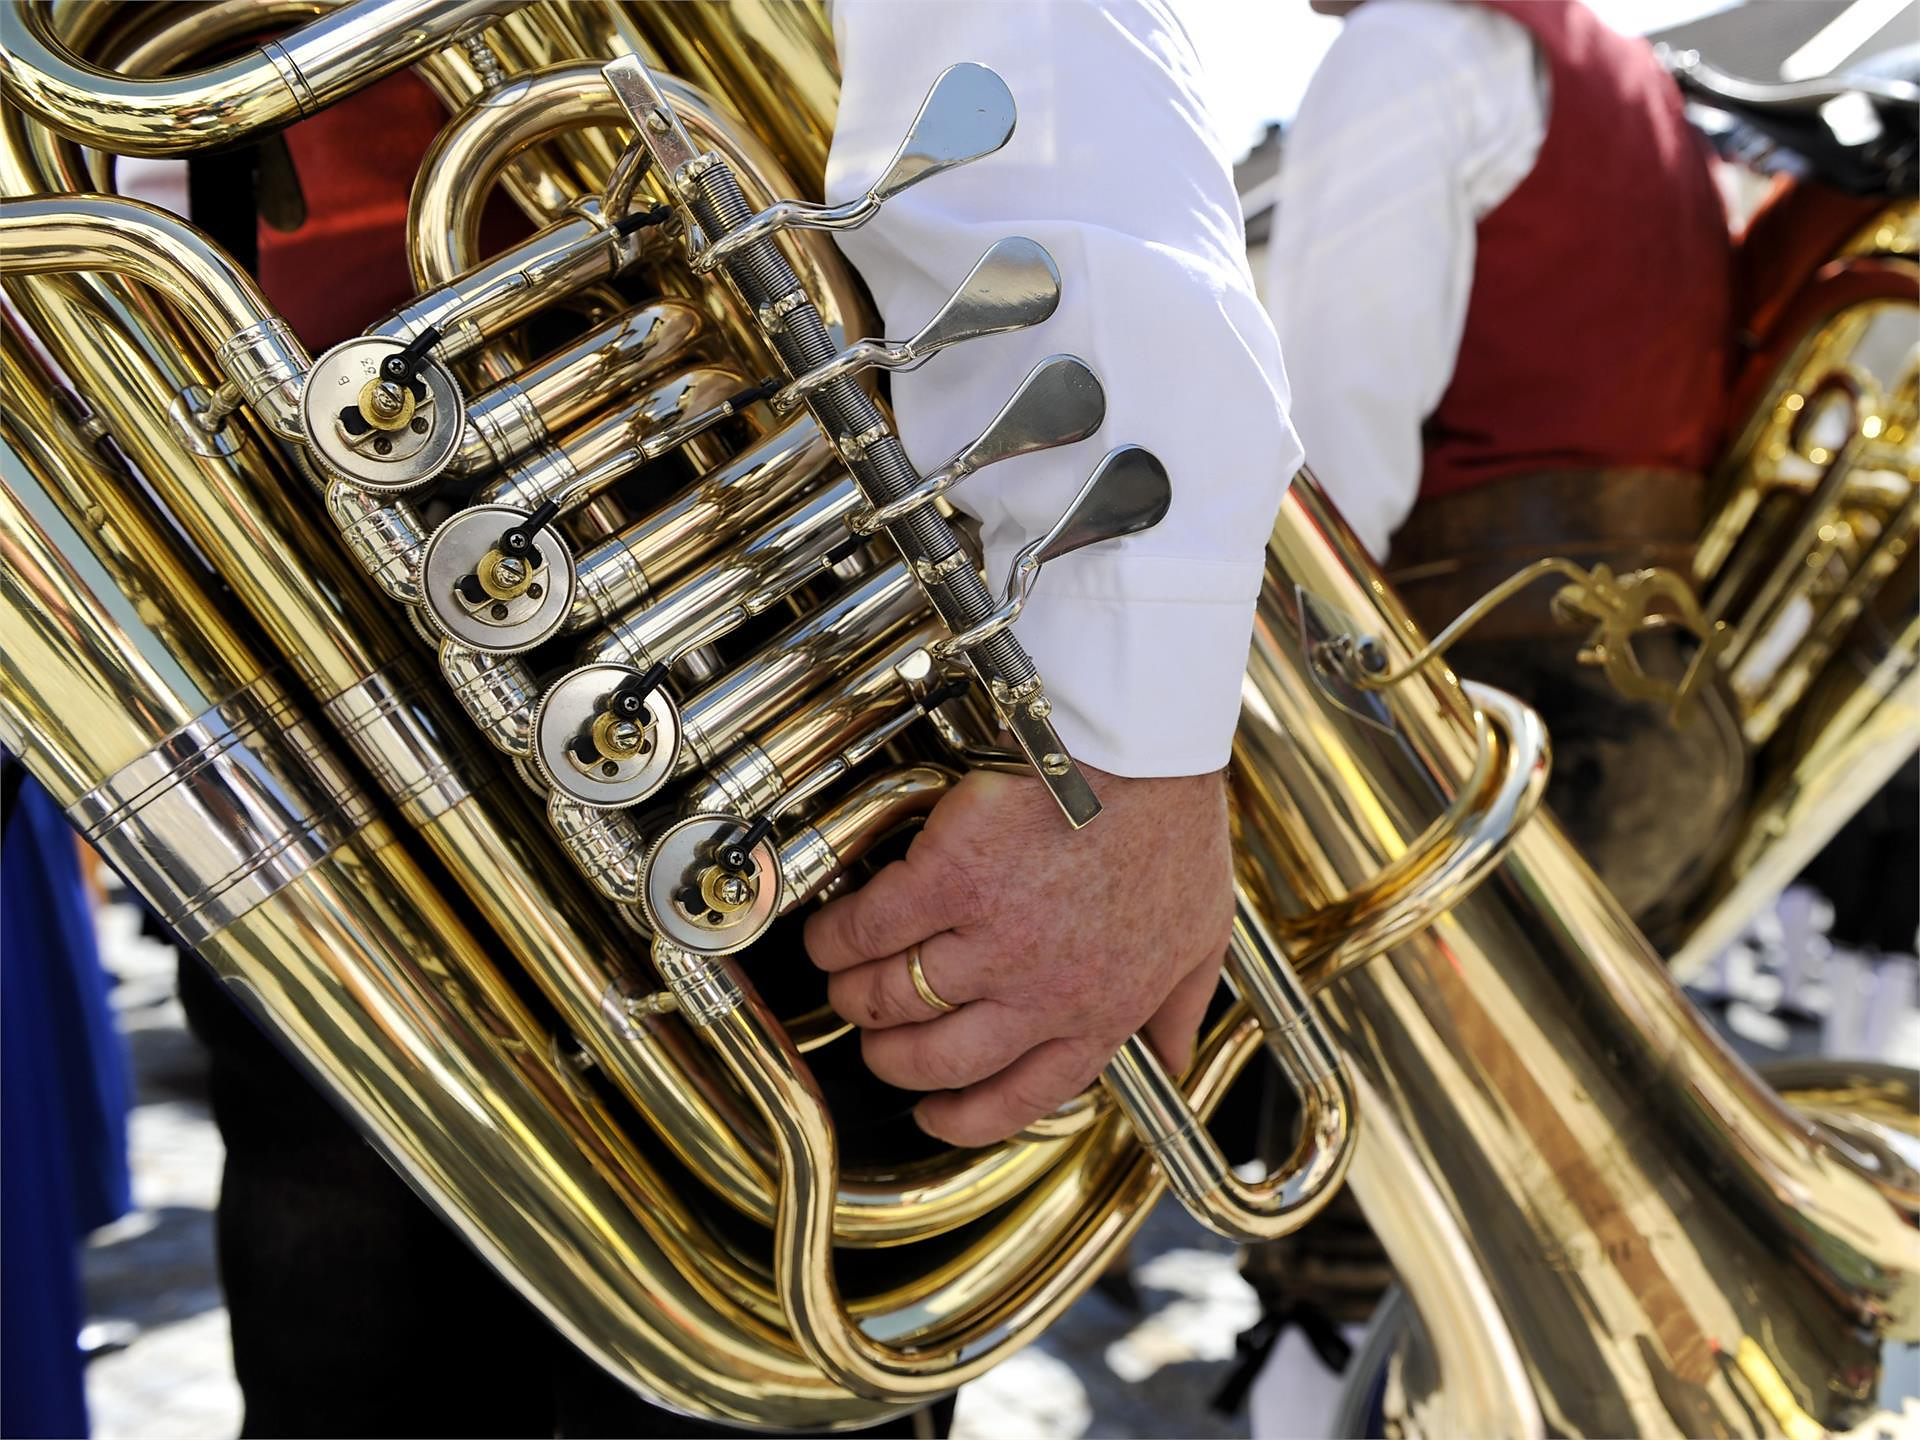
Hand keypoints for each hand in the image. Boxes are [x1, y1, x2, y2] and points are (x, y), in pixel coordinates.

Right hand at [804, 764, 1232, 1146]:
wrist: (1145, 750)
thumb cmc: (1172, 828)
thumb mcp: (1198, 935)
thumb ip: (1177, 1006)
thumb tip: (1171, 1059)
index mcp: (1099, 1015)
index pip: (1017, 1098)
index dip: (962, 1118)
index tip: (932, 1115)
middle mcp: (1040, 994)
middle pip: (937, 1058)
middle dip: (892, 1057)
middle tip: (875, 1034)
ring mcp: (991, 940)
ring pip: (892, 997)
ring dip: (855, 993)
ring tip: (843, 977)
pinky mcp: (948, 879)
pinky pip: (869, 929)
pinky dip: (837, 936)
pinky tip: (829, 932)